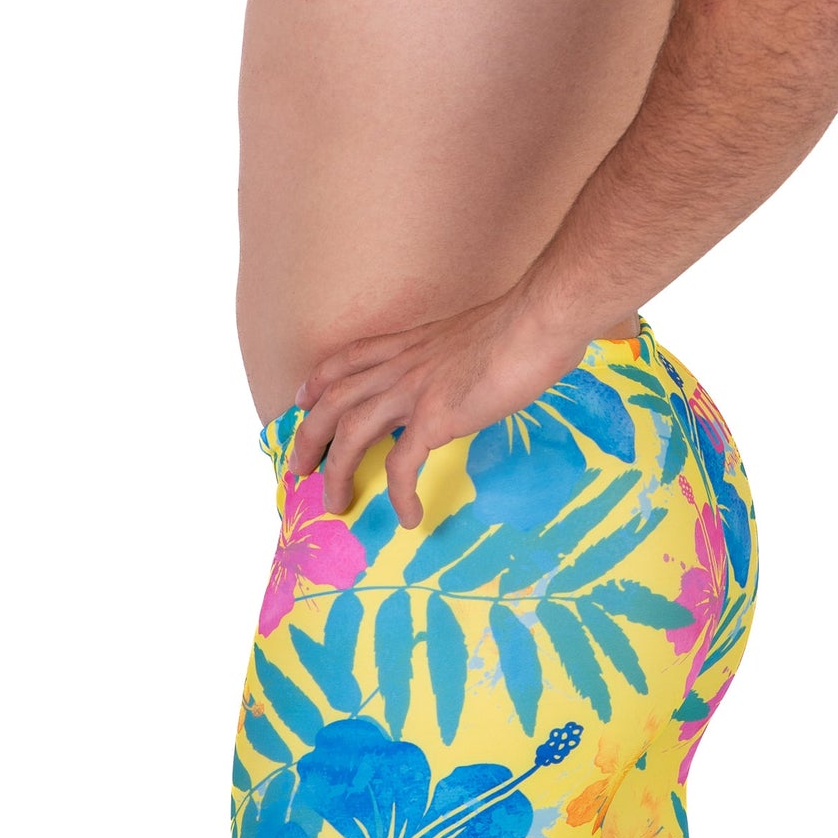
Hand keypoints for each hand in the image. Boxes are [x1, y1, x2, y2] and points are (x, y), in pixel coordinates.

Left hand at [289, 291, 591, 528]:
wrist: (539, 321)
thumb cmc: (523, 324)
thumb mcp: (474, 335)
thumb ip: (458, 356)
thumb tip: (471, 373)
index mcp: (411, 344)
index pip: (348, 359)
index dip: (318, 381)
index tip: (302, 400)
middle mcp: (402, 365)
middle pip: (333, 399)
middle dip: (308, 436)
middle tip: (298, 469)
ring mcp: (414, 390)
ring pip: (350, 432)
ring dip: (336, 472)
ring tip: (335, 504)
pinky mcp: (435, 417)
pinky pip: (401, 465)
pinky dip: (399, 495)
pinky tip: (408, 516)